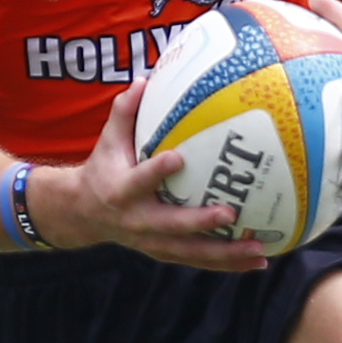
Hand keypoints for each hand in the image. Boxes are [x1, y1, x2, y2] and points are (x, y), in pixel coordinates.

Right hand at [29, 81, 269, 270]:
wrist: (83, 214)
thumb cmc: (104, 168)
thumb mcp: (107, 141)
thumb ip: (124, 112)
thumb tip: (144, 79)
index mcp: (122, 190)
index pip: (140, 180)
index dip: (156, 171)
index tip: (178, 158)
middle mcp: (137, 221)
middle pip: (171, 225)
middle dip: (200, 222)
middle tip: (229, 214)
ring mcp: (152, 242)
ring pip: (190, 252)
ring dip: (225, 254)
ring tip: (258, 252)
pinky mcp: (164, 253)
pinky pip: (197, 260)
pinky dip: (226, 263)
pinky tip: (256, 261)